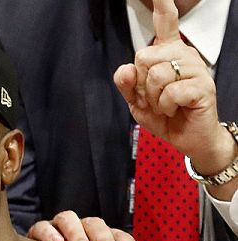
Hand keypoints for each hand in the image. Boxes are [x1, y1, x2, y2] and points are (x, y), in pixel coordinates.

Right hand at [27, 211, 144, 240]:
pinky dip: (48, 232)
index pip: (119, 236)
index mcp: (99, 240)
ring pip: (69, 219)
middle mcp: (80, 231)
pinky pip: (41, 226)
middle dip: (105, 240)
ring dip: (77, 233)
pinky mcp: (37, 234)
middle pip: (95, 224)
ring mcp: (58, 230)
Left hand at [113, 0, 234, 172]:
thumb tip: (125, 69)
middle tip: (155, 97)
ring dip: (154, 98)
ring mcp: (196, 69)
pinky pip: (170, 92)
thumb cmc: (166, 116)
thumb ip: (127, 84)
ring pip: (156, 75)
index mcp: (167, 55)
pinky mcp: (202, 86)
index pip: (165, 23)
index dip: (163, 6)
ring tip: (166, 105)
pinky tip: (176, 109)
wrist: (187, 139)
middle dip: (141, 84)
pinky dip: (165, 106)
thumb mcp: (137, 101)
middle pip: (143, 57)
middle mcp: (183, 55)